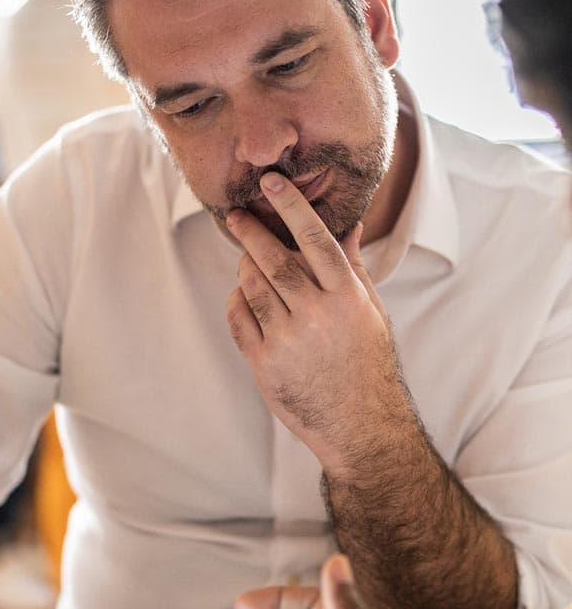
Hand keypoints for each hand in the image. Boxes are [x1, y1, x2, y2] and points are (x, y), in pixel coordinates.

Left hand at [225, 172, 410, 470]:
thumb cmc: (368, 362)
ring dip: (244, 266)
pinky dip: (236, 300)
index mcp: (347, 296)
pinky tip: (244, 296)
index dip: (291, 206)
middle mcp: (316, 314)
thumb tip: (349, 223)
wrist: (360, 426)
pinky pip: (238, 318)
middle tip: (237, 215)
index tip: (271, 182)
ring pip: (251, 285)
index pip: (315, 238)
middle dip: (252, 232)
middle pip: (274, 259)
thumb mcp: (371, 311)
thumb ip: (353, 266)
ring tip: (247, 259)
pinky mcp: (264, 363)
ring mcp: (288, 340)